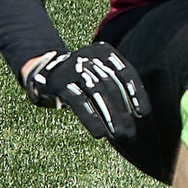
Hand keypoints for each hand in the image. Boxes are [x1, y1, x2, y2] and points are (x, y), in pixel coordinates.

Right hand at [19, 44, 150, 141]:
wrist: (42, 70)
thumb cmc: (80, 76)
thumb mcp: (98, 71)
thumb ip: (115, 83)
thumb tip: (138, 113)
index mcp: (103, 51)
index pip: (126, 73)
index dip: (137, 93)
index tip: (144, 113)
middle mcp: (89, 56)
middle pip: (112, 86)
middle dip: (123, 111)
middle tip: (131, 133)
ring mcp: (73, 68)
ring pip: (98, 93)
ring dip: (111, 117)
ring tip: (119, 135)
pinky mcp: (59, 83)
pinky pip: (80, 102)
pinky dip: (91, 118)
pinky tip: (100, 134)